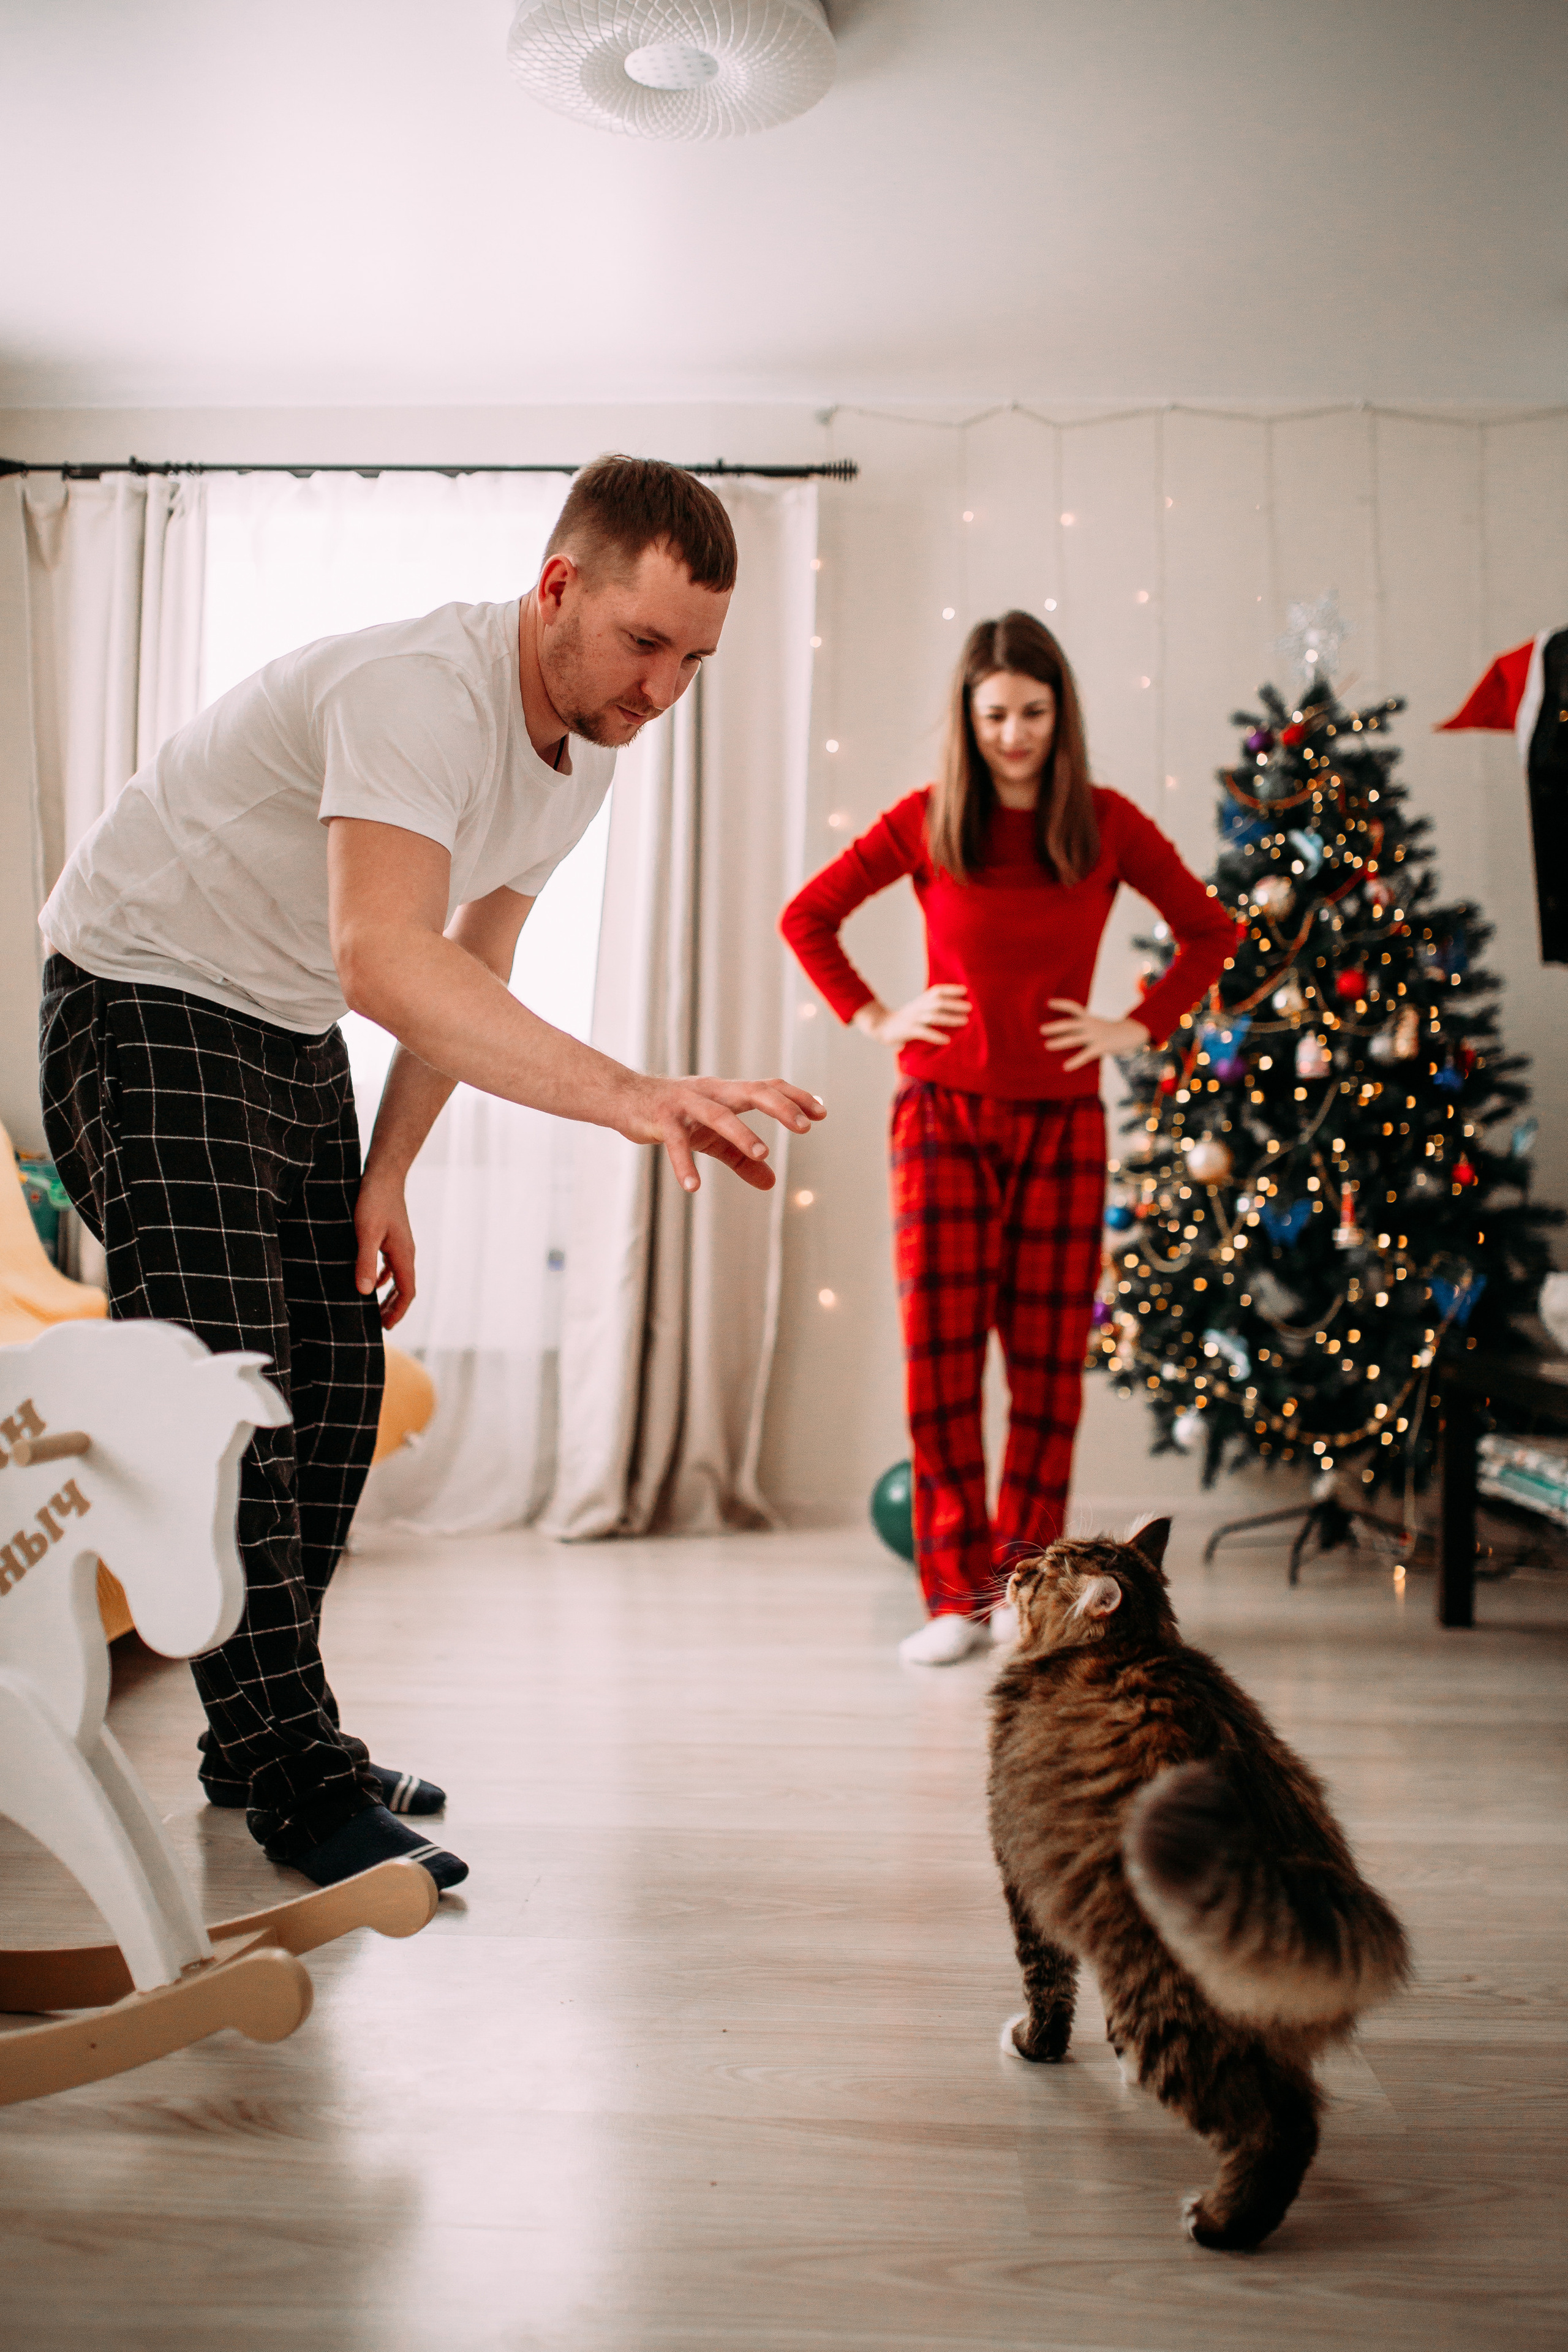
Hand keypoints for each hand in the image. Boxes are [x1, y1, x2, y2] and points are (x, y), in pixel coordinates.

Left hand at [354, 1166, 416, 1328]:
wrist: (384, 1174)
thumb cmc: (374, 1201)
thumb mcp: (366, 1233)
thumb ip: (365, 1262)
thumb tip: (364, 1293)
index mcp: (404, 1255)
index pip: (407, 1292)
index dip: (398, 1311)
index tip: (386, 1327)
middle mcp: (406, 1252)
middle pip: (405, 1288)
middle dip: (394, 1308)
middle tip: (380, 1325)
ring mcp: (400, 1244)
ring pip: (399, 1277)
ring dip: (389, 1295)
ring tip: (376, 1309)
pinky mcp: (392, 1236)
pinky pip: (392, 1265)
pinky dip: (383, 1278)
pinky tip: (371, 1281)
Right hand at [621, 1076, 825, 1193]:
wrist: (623, 1099)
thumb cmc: (674, 1116)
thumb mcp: (711, 1138)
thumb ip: (740, 1159)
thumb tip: (771, 1183)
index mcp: (727, 1093)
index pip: (767, 1088)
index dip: (795, 1098)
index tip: (822, 1112)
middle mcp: (710, 1092)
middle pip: (752, 1092)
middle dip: (781, 1107)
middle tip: (806, 1127)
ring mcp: (685, 1103)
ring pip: (717, 1114)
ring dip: (740, 1132)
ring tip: (762, 1152)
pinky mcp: (660, 1119)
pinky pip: (675, 1142)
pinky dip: (684, 1164)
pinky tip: (693, 1186)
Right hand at [853, 985, 971, 1048]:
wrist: (881, 1025)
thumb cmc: (905, 1019)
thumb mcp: (918, 1009)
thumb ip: (932, 1007)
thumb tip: (956, 1010)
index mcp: (921, 1001)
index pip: (937, 991)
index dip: (951, 990)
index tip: (965, 990)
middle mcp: (918, 1008)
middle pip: (938, 1003)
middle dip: (955, 1004)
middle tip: (970, 1008)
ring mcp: (913, 1019)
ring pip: (933, 1017)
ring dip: (950, 1019)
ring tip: (964, 1022)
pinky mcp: (908, 1031)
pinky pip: (924, 1033)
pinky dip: (936, 1036)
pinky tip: (947, 1040)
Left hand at [1040, 1000, 1149, 1072]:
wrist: (1133, 1034)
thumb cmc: (1110, 1031)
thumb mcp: (1096, 1024)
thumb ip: (1082, 1027)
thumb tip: (1065, 1033)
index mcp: (1089, 1018)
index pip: (1073, 1007)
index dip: (1060, 1004)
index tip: (1047, 1002)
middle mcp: (1090, 1024)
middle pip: (1069, 1024)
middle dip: (1055, 1026)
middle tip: (1041, 1029)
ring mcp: (1095, 1036)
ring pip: (1074, 1038)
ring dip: (1059, 1042)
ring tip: (1047, 1045)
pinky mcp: (1101, 1047)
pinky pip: (1085, 1055)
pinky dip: (1075, 1061)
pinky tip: (1065, 1067)